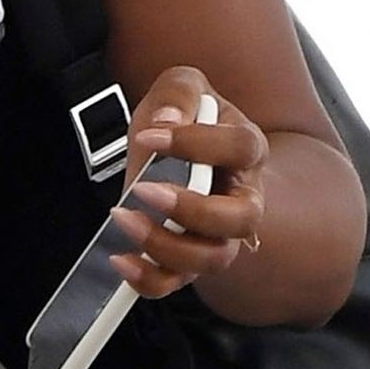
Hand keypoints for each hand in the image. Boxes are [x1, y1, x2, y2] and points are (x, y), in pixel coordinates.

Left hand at [106, 66, 268, 299]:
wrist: (177, 145)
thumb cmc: (185, 117)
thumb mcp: (180, 87)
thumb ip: (178, 93)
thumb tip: (167, 122)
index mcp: (247, 148)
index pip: (240, 148)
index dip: (198, 144)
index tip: (148, 135)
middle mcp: (243, 197)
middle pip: (241, 218)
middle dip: (193, 209)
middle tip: (145, 188)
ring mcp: (220, 233)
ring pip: (214, 258)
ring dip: (168, 246)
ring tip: (125, 218)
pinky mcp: (189, 256)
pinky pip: (178, 281)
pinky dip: (150, 279)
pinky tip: (122, 259)